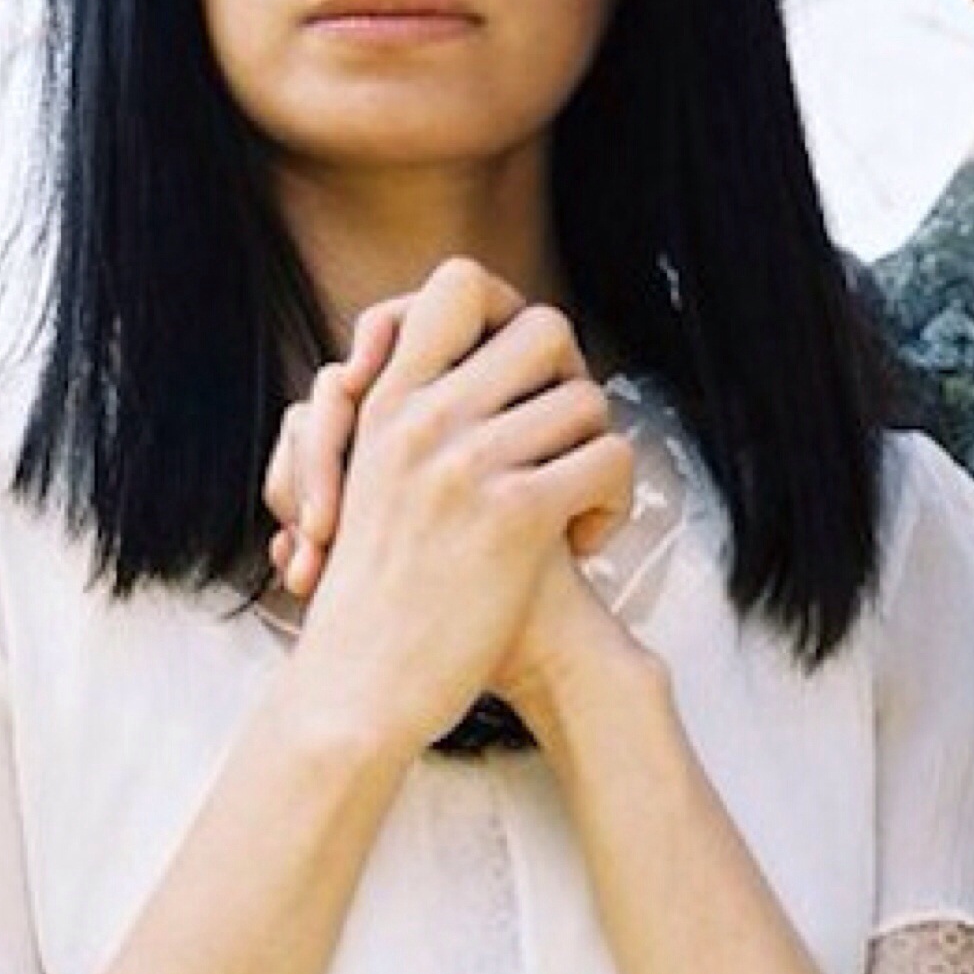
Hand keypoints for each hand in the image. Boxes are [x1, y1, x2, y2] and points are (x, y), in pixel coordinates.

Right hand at [266, 274, 630, 598]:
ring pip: (588, 400)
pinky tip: (582, 540)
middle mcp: (424, 419)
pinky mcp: (514, 514)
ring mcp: (468, 463)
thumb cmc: (373, 599)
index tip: (524, 372)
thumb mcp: (372, 484)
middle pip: (547, 328)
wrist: (359, 690)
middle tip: (564, 440)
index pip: (459, 284)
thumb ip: (419, 425)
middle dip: (571, 380)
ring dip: (598, 454)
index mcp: (386, 403)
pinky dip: (613, 503)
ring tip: (576, 505)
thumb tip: (492, 375)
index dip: (510, 309)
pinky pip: (610, 461)